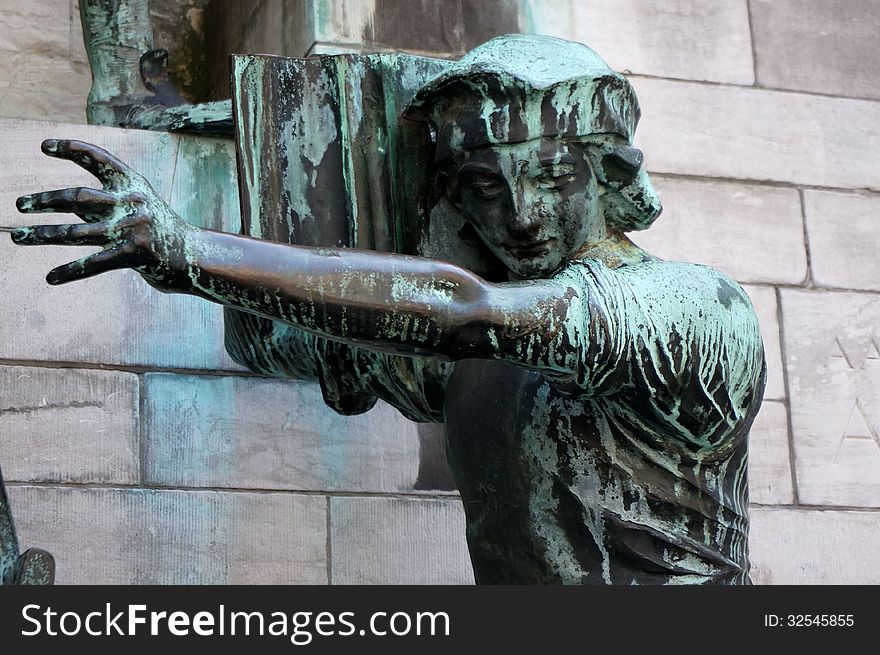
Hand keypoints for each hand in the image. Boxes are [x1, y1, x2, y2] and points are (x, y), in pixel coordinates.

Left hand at [11, 139, 197, 290]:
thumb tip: (64, 201)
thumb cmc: (162, 231)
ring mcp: (133, 229)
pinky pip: (93, 263)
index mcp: (134, 185)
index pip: (99, 160)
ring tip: (18, 237)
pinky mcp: (134, 255)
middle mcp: (132, 202)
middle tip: (20, 204)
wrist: (196, 257)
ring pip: (77, 233)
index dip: (72, 149)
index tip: (43, 146)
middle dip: (45, 201)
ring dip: (43, 235)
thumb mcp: (140, 206)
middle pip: (78, 197)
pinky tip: (51, 277)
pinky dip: (69, 272)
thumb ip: (107, 201)